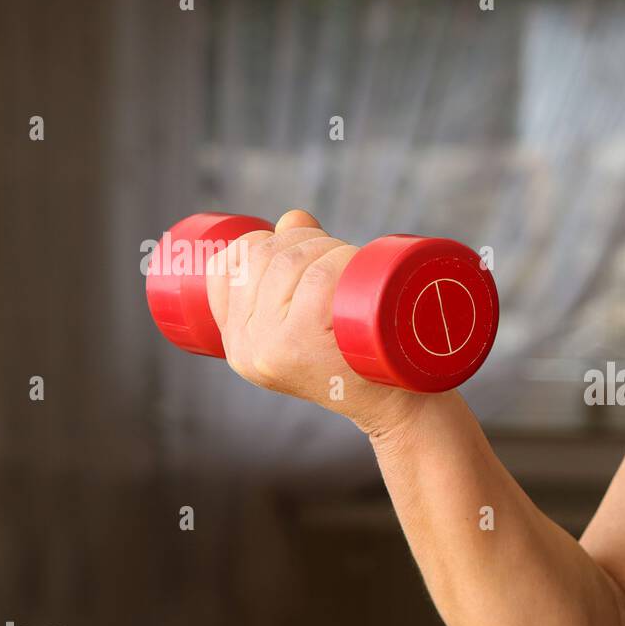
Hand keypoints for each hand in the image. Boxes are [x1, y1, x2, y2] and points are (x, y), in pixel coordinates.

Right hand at [203, 209, 426, 437]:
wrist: (399, 407)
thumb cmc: (361, 360)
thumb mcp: (316, 320)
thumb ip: (296, 267)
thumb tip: (294, 218)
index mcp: (237, 345)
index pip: (225, 267)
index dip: (263, 241)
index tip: (300, 248)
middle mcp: (245, 349)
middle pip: (262, 257)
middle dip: (306, 239)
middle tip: (342, 256)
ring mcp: (272, 348)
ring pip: (292, 261)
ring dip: (330, 246)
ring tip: (354, 266)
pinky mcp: (303, 346)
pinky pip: (317, 279)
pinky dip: (341, 261)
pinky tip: (355, 270)